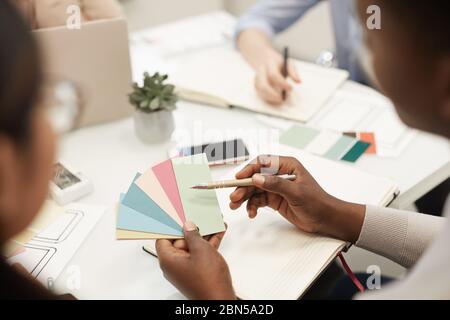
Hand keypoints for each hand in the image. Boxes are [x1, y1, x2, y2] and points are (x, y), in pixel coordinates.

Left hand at [156, 221, 235, 299]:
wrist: (220, 300)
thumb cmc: (208, 282)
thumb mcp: (201, 250)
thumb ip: (193, 235)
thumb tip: (188, 226)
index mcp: (168, 260)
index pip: (163, 238)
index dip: (171, 226)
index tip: (178, 216)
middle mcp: (175, 264)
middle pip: (181, 240)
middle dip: (193, 227)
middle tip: (199, 215)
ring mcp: (187, 267)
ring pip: (193, 245)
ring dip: (204, 233)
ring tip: (213, 220)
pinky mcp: (198, 270)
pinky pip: (201, 252)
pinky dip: (209, 243)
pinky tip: (219, 231)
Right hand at [229, 155, 364, 242]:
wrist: (326, 219)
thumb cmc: (317, 203)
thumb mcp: (296, 193)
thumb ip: (276, 185)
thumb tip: (256, 179)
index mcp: (287, 166)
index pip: (263, 163)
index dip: (249, 170)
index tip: (239, 178)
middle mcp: (279, 174)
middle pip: (255, 177)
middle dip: (243, 187)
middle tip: (234, 198)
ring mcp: (276, 187)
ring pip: (254, 189)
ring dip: (244, 198)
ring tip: (236, 207)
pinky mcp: (275, 199)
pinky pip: (258, 200)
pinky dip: (252, 206)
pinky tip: (251, 213)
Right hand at [254, 49, 300, 104]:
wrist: (265, 59)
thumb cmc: (279, 63)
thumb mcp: (288, 63)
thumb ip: (293, 72)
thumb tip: (298, 81)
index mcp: (269, 64)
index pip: (273, 75)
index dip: (282, 84)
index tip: (291, 89)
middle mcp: (261, 72)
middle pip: (263, 85)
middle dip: (272, 94)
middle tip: (282, 99)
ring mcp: (256, 79)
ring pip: (260, 91)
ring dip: (270, 98)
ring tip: (280, 100)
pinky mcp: (256, 85)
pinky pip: (260, 94)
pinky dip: (268, 98)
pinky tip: (275, 99)